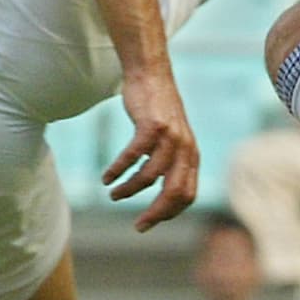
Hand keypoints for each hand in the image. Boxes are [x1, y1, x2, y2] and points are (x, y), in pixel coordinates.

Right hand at [104, 66, 198, 230]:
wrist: (151, 74)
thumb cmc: (158, 110)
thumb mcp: (173, 138)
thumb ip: (173, 162)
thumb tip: (164, 194)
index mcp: (191, 155)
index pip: (187, 195)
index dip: (169, 213)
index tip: (149, 221)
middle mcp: (185, 148)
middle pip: (174, 192)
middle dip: (155, 213)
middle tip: (138, 225)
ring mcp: (170, 136)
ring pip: (149, 176)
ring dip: (129, 190)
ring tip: (113, 193)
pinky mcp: (151, 126)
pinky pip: (132, 156)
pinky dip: (118, 169)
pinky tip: (107, 177)